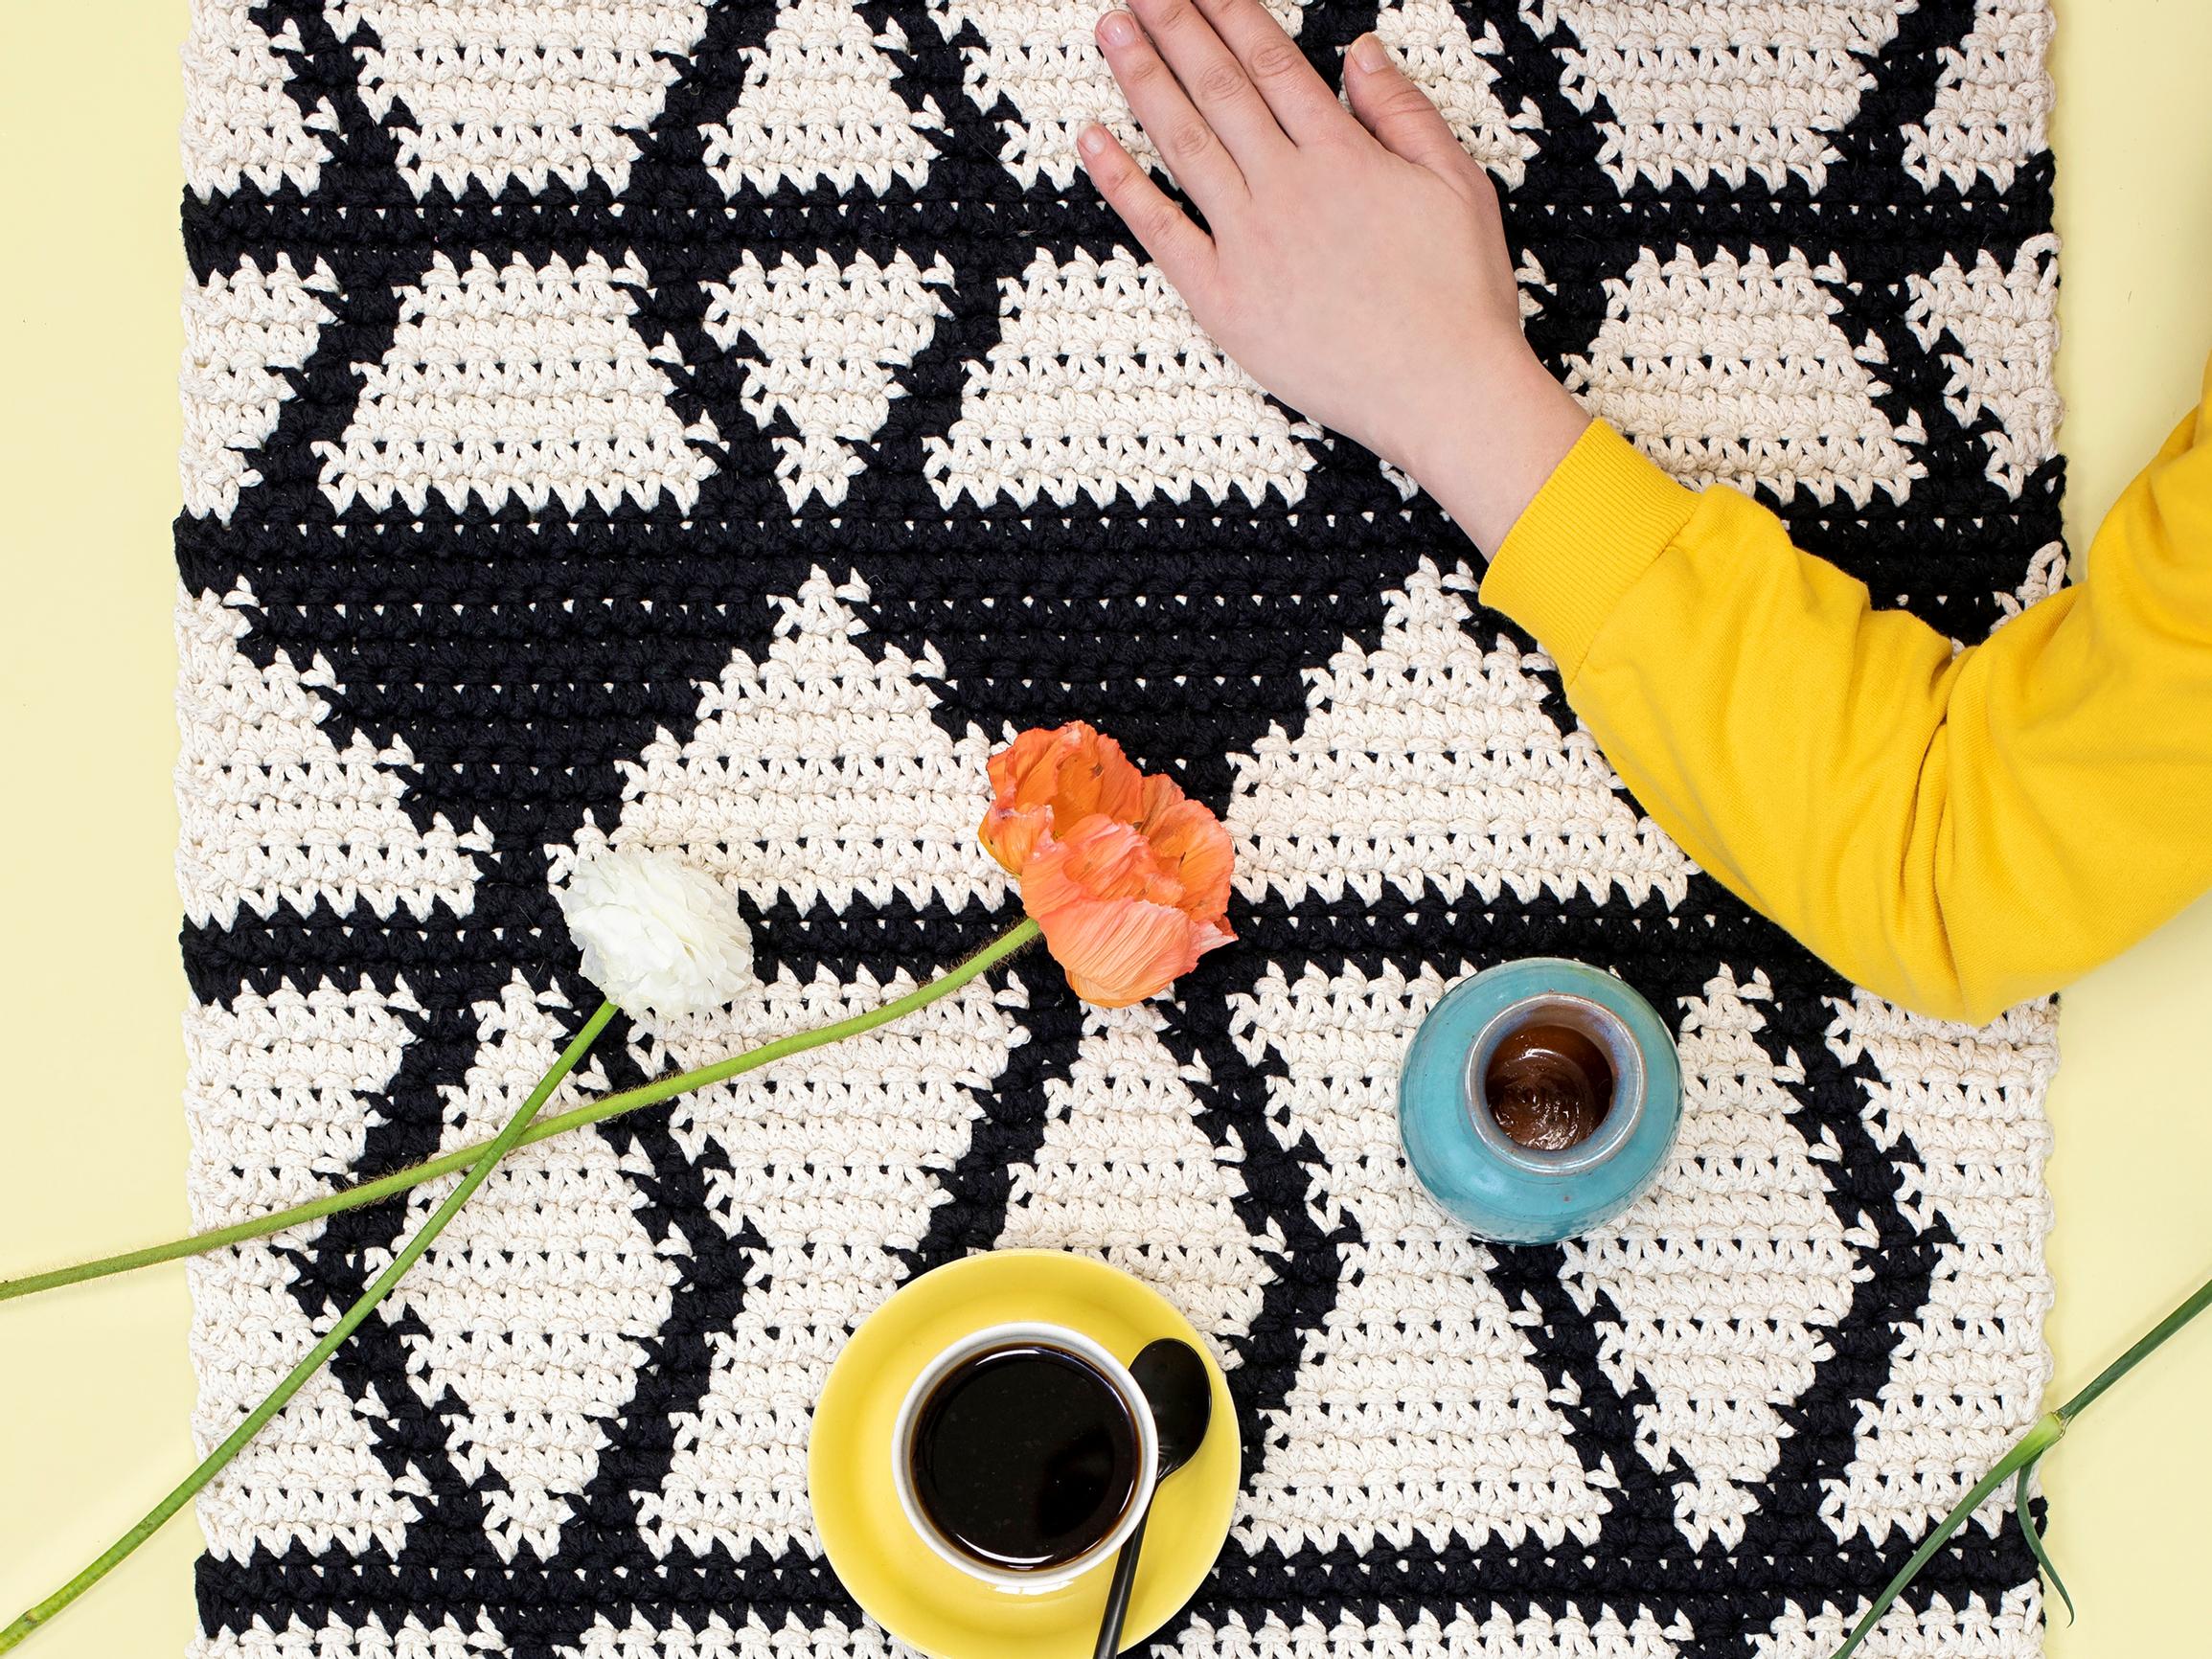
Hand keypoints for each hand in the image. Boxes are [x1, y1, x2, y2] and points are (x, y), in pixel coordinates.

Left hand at [1078, 0, 1588, 551]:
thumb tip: (1358, 50)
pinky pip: (1160, 231)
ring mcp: (1248, 243)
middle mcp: (1287, 188)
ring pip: (1183, 143)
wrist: (1444, 393)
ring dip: (1142, 80)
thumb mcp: (1457, 184)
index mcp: (1343, 155)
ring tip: (1111, 30)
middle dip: (1174, 28)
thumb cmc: (1461, 299)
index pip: (1270, 63)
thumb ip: (1401, 112)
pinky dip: (1121, 182)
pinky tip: (1092, 139)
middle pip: (1218, 89)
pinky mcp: (1223, 301)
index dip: (1228, 12)